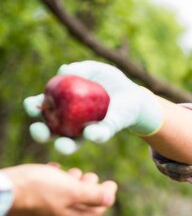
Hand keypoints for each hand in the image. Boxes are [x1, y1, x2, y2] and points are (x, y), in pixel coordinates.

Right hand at [3, 163, 117, 215]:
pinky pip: (46, 194)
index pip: (96, 213)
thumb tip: (110, 199)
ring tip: (71, 171)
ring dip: (71, 183)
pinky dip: (54, 182)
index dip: (106, 197)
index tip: (110, 182)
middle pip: (80, 206)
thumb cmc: (37, 188)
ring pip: (63, 199)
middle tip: (89, 175)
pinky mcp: (27, 205)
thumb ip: (92, 196)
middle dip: (88, 189)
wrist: (0, 190)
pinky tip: (53, 169)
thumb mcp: (71, 190)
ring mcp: (39, 215)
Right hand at [24, 61, 162, 153]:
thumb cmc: (109, 81)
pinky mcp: (105, 132)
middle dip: (40, 134)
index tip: (34, 106)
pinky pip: (98, 135)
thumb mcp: (96, 70)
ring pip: (71, 143)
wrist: (133, 93)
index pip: (40, 107)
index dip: (33, 107)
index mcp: (60, 106)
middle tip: (40, 131)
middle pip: (49, 132)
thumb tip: (64, 70)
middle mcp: (69, 123)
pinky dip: (94, 134)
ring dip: (64, 146)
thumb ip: (81, 68)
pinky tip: (90, 132)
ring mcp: (86, 131)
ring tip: (63, 145)